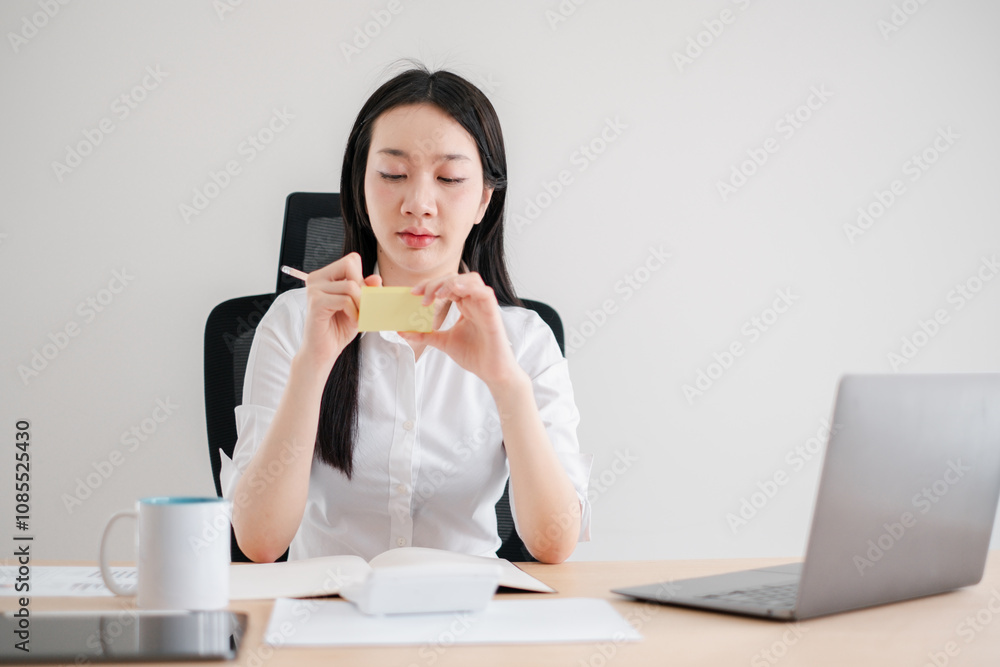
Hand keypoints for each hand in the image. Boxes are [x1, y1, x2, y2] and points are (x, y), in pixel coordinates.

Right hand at [297, 253, 380, 371]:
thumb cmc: (338, 328)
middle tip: (361, 307)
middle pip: (350, 265)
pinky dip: (353, 313)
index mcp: (324, 276)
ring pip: (350, 286)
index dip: (362, 278)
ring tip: (356, 317)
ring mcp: (314, 290)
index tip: (360, 297)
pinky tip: (351, 321)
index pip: (351, 260)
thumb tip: (376, 278)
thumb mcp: (358, 306)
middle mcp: (316, 279)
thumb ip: (366, 290)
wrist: (323, 351)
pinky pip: (345, 300)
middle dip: (362, 288)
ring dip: (360, 304)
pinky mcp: (316, 303)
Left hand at [400, 272, 523, 390]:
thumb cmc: (474, 355)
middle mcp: (475, 302)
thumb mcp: (443, 342)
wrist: (491, 372)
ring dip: (451, 283)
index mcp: (465, 305)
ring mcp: (484, 306)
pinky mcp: (492, 314)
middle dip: (436, 282)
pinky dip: (470, 288)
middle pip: (456, 278)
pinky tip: (456, 291)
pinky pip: (485, 293)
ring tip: (437, 295)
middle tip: (420, 295)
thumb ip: (425, 335)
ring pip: (471, 280)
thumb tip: (402, 331)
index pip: (447, 284)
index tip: (414, 293)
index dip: (430, 284)